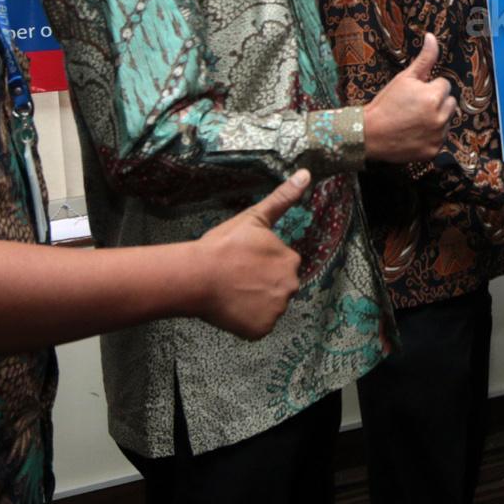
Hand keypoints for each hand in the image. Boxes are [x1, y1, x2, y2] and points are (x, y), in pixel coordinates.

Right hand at [186, 170, 306, 338]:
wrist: (197, 276)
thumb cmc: (222, 246)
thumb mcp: (254, 217)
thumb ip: (283, 198)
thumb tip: (306, 174)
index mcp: (290, 260)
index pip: (281, 265)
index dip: (260, 263)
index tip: (242, 261)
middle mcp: (290, 286)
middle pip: (278, 287)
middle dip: (260, 284)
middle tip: (236, 278)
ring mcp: (277, 310)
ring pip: (269, 306)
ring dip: (254, 302)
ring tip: (232, 292)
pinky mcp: (262, 329)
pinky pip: (258, 326)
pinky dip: (246, 320)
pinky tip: (232, 308)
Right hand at [363, 32, 452, 161]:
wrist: (369, 134)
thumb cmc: (386, 103)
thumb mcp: (404, 78)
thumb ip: (424, 59)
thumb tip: (432, 37)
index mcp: (434, 96)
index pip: (443, 85)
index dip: (428, 87)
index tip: (413, 94)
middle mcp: (440, 117)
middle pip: (449, 102)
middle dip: (436, 102)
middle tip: (414, 107)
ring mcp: (438, 136)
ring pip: (446, 120)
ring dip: (436, 119)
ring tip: (414, 120)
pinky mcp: (434, 151)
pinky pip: (440, 139)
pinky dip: (430, 137)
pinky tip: (414, 134)